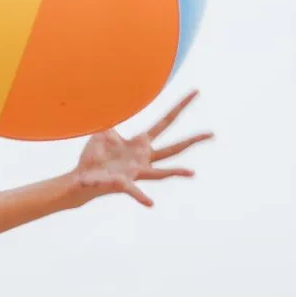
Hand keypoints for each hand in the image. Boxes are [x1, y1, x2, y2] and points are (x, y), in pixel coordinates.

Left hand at [72, 90, 213, 206]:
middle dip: (193, 140)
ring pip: (161, 173)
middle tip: (212, 134)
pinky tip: (151, 203)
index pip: (165, 122)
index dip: (180, 107)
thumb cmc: (95, 156)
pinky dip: (142, 197)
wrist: (83, 178)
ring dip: (176, 173)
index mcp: (141, 143)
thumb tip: (114, 100)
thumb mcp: (104, 132)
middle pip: (174, 147)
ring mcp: (136, 172)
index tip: (195, 92)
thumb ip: (112, 117)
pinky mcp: (124, 184)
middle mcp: (144, 159)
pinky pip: (134, 191)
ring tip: (192, 173)